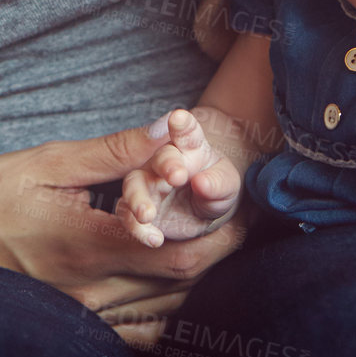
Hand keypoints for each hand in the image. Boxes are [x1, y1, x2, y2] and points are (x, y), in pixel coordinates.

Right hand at [0, 121, 249, 324]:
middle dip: (219, 244)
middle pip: (179, 278)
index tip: (233, 191)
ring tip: (222, 236)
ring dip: (201, 273)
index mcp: (82, 242)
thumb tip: (168, 131)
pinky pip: (141, 328)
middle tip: (243, 215)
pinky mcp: (77, 323)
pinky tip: (184, 280)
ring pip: (167, 306)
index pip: (168, 240)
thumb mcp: (48, 161)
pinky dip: (171, 305)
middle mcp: (87, 287)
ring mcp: (83, 312)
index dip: (210, 216)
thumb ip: (113, 151)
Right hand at [117, 108, 242, 246]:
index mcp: (188, 146)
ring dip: (138, 199)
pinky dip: (138, 228)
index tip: (180, 118)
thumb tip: (202, 183)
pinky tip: (153, 239)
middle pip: (160, 157)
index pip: (187, 133)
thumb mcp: (226, 186)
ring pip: (134, 185)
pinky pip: (129, 216)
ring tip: (147, 214)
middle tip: (177, 175)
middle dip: (167, 165)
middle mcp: (163, 161)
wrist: (202, 210)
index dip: (183, 125)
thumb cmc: (215, 189)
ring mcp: (146, 183)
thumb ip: (218, 184)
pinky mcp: (135, 208)